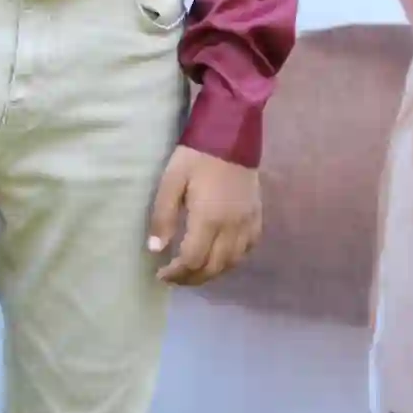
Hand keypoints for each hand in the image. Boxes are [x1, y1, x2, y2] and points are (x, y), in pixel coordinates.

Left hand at [147, 144, 261, 285]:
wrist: (230, 134)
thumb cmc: (196, 156)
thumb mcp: (171, 180)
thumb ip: (163, 216)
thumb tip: (155, 249)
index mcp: (209, 219)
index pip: (193, 260)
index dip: (176, 274)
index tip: (161, 275)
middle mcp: (232, 228)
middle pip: (213, 268)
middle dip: (191, 278)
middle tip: (174, 278)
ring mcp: (248, 224)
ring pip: (232, 263)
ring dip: (211, 273)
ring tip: (193, 271)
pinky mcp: (257, 217)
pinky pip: (247, 250)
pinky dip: (232, 261)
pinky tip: (220, 257)